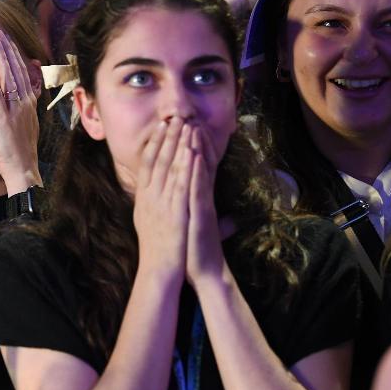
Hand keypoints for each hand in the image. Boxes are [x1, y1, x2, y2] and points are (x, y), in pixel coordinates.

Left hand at [0, 30, 42, 195]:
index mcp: (30, 103)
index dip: (15, 56)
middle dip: (9, 49)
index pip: (23, 73)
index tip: (8, 42)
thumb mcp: (28, 124)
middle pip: (18, 70)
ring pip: (10, 77)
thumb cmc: (22, 150)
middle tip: (0, 33)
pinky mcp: (4, 119)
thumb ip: (27, 106)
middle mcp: (26, 103)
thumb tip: (31, 91)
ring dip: (2, 57)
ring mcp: (16, 110)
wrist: (24, 169)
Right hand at [132, 118, 193, 277]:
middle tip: (173, 116)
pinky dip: (186, 167)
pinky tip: (192, 152)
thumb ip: (154, 206)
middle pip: (157, 160)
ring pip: (169, 167)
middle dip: (166, 137)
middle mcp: (150, 197)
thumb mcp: (150, 223)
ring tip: (185, 125)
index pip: (147, 163)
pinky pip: (181, 185)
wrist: (159, 271)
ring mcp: (161, 203)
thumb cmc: (158, 251)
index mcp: (144, 198)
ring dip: (177, 145)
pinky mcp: (175, 212)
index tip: (161, 126)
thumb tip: (156, 195)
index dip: (154, 143)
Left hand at [184, 127, 225, 284]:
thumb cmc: (196, 248)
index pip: (195, 168)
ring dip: (196, 149)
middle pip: (198, 164)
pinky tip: (193, 156)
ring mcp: (201, 204)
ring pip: (199, 172)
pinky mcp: (200, 213)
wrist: (203, 271)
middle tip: (190, 118)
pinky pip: (198, 188)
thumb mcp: (195, 223)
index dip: (192, 149)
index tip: (186, 129)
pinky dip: (196, 171)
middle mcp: (200, 197)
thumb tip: (202, 202)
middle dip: (194, 141)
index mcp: (197, 199)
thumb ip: (200, 210)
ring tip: (193, 128)